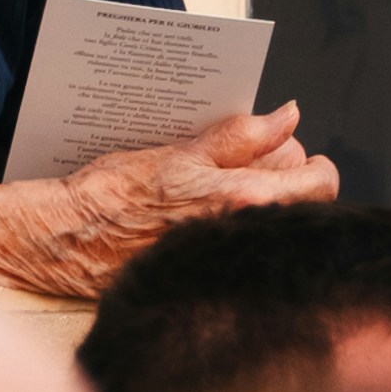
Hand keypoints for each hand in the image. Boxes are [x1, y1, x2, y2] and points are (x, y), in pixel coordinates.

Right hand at [48, 101, 337, 292]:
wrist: (70, 239)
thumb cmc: (116, 193)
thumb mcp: (182, 152)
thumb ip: (242, 137)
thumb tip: (287, 117)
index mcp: (246, 201)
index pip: (321, 186)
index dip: (313, 165)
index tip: (292, 152)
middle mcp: (245, 237)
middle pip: (300, 203)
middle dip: (283, 177)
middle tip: (245, 161)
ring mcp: (229, 259)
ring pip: (271, 220)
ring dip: (259, 199)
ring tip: (217, 185)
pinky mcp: (209, 273)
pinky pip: (241, 242)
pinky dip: (232, 224)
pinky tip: (201, 215)